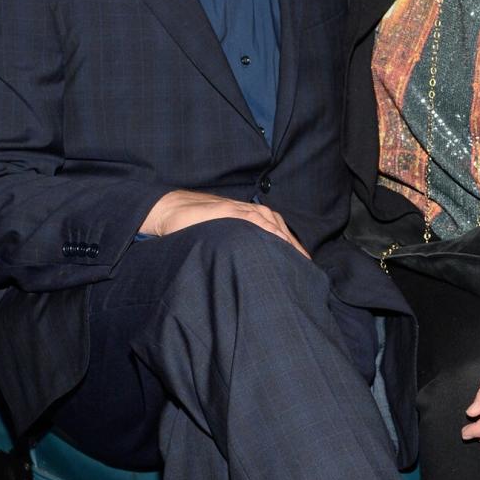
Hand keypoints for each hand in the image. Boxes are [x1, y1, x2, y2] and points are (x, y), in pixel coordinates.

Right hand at [139, 189, 309, 258]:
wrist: (172, 209)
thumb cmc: (195, 224)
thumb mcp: (222, 235)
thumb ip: (238, 242)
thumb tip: (249, 266)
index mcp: (251, 216)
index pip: (280, 233)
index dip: (292, 250)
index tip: (304, 269)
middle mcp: (251, 211)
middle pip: (282, 230)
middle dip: (295, 249)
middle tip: (307, 270)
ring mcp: (241, 210)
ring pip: (273, 225)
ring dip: (286, 242)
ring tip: (298, 261)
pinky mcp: (230, 211)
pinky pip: (255, 221)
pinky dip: (269, 232)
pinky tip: (277, 245)